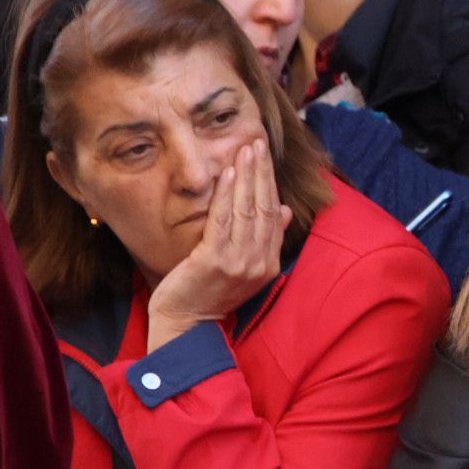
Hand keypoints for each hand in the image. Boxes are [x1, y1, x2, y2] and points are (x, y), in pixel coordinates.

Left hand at [147, 139, 291, 351]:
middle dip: (261, 172)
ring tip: (246, 150)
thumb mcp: (244, 268)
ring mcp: (239, 262)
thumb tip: (282, 211)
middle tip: (257, 143)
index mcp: (269, 263)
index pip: (272, 213)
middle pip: (264, 207)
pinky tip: (227, 173)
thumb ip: (265, 240)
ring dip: (247, 176)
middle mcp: (259, 262)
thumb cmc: (209, 294)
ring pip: (247, 210)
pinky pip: (224, 220)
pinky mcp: (215, 260)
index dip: (269, 182)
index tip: (264, 157)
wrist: (186, 325)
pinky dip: (227, 194)